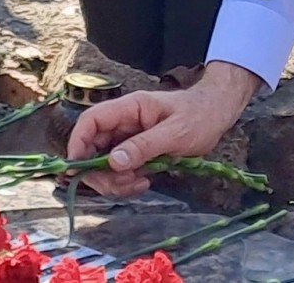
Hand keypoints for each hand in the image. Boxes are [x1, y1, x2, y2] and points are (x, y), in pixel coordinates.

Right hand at [67, 62, 259, 195]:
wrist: (216, 115)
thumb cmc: (198, 116)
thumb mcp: (174, 133)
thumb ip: (144, 146)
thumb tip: (113, 162)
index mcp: (129, 108)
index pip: (91, 121)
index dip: (78, 143)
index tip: (77, 169)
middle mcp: (123, 122)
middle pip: (92, 147)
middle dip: (99, 172)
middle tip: (120, 184)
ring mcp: (128, 137)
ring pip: (104, 162)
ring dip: (115, 180)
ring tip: (139, 182)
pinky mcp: (135, 151)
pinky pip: (120, 169)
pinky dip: (126, 181)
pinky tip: (144, 182)